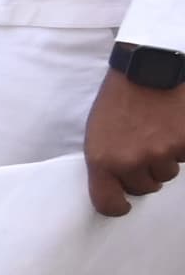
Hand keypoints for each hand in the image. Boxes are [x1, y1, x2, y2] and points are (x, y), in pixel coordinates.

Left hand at [82, 67, 184, 217]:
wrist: (148, 68)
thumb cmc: (119, 99)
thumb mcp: (97, 133)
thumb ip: (107, 162)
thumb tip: (117, 186)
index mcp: (103, 161)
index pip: (108, 204)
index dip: (117, 206)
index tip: (123, 204)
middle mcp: (132, 162)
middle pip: (144, 188)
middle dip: (144, 173)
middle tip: (142, 148)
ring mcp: (162, 153)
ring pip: (167, 174)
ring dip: (164, 159)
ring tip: (157, 132)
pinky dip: (182, 146)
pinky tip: (173, 126)